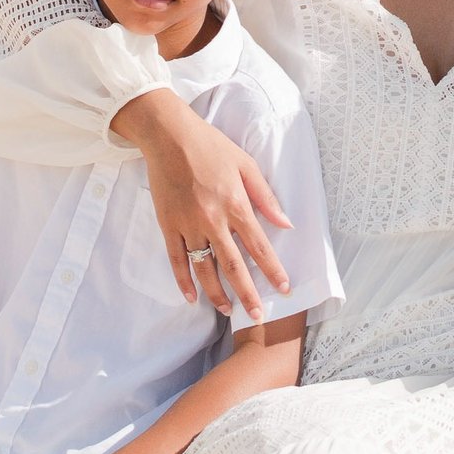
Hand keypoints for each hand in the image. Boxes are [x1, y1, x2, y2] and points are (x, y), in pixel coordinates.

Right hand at [132, 95, 292, 320]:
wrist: (168, 136)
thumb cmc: (211, 146)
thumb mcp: (246, 164)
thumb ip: (265, 197)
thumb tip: (286, 223)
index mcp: (236, 204)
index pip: (259, 246)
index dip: (273, 270)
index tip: (284, 289)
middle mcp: (213, 220)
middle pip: (233, 266)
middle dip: (248, 294)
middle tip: (258, 317)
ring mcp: (188, 225)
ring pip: (204, 268)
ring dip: (217, 293)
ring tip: (228, 311)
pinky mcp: (168, 225)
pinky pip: (176, 259)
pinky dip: (183, 280)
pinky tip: (191, 297)